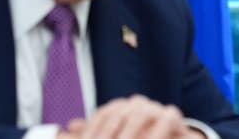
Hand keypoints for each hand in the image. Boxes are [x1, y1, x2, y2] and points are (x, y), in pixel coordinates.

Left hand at [60, 95, 197, 138]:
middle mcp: (135, 104)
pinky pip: (163, 121)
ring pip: (136, 118)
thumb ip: (93, 134)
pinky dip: (154, 135)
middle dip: (106, 137)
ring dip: (128, 136)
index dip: (92, 132)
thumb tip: (66, 129)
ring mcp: (154, 107)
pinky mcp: (172, 115)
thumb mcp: (116, 138)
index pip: (101, 116)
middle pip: (116, 116)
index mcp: (119, 108)